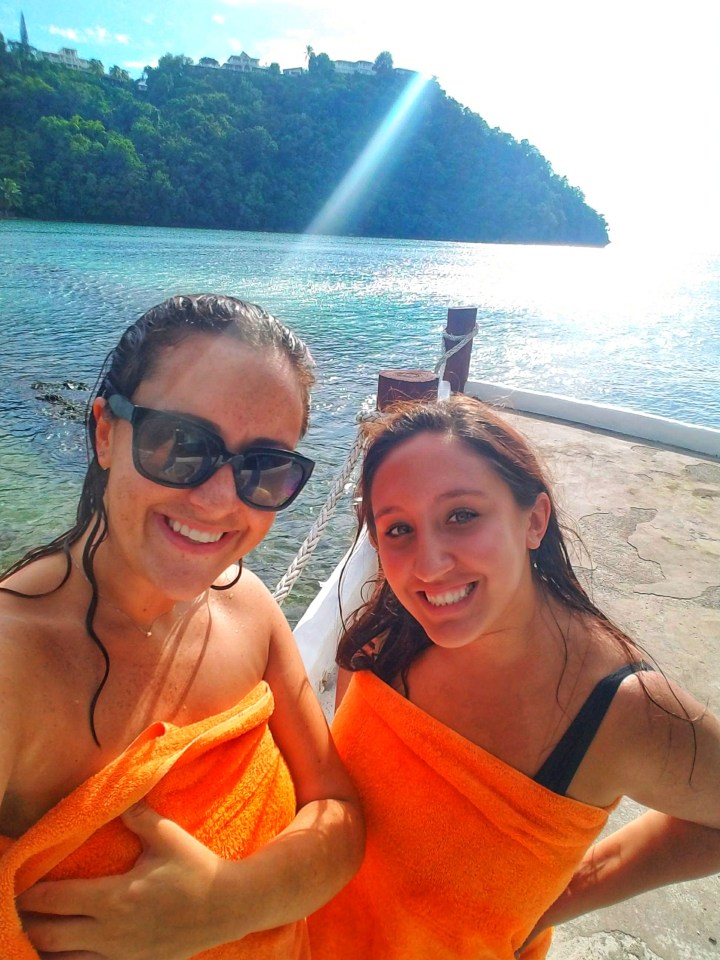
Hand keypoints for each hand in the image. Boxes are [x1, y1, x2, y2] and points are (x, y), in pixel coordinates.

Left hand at [17, 802, 227, 959]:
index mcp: (115, 898)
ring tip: (32, 934)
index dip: (30, 895)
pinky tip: (63, 952)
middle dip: (28, 923)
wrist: (228, 906)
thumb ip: (138, 816)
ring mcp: (120, 953)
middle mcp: (110, 931)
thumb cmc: (197, 868)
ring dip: (44, 947)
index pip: (56, 900)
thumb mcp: (168, 836)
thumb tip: (121, 795)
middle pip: (50, 935)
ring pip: (64, 959)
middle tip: (16, 910)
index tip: (17, 886)